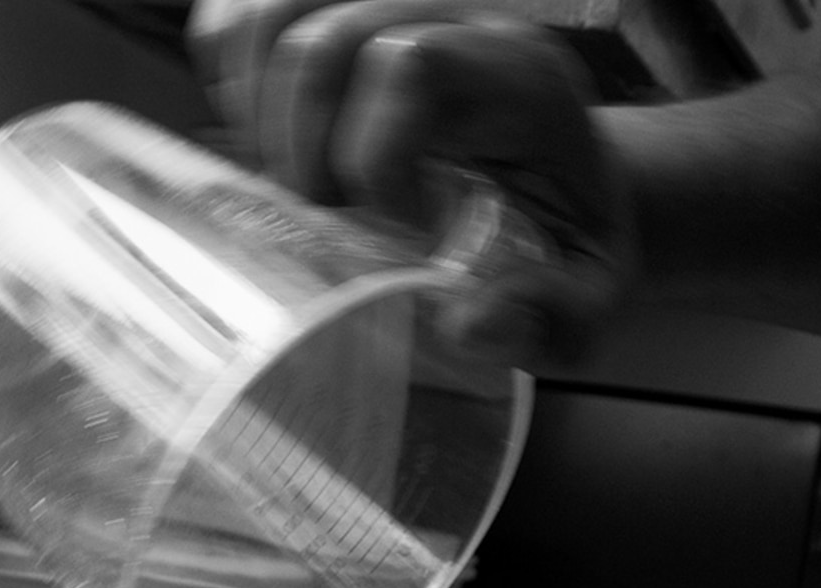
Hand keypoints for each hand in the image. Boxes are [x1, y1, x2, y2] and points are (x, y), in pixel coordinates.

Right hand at [186, 1, 633, 365]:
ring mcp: (392, 4)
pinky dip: (231, 76)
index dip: (375, 156)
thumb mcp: (588, 297)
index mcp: (519, 75)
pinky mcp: (342, 8)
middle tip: (330, 221)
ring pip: (275, 13)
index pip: (414, 66)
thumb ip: (549, 317)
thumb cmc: (566, 237)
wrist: (568, 175)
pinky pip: (246, 13)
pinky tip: (271, 138)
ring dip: (257, 111)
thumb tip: (468, 324)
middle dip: (303, 150)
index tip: (399, 233)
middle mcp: (455, 14)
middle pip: (329, 39)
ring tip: (294, 180)